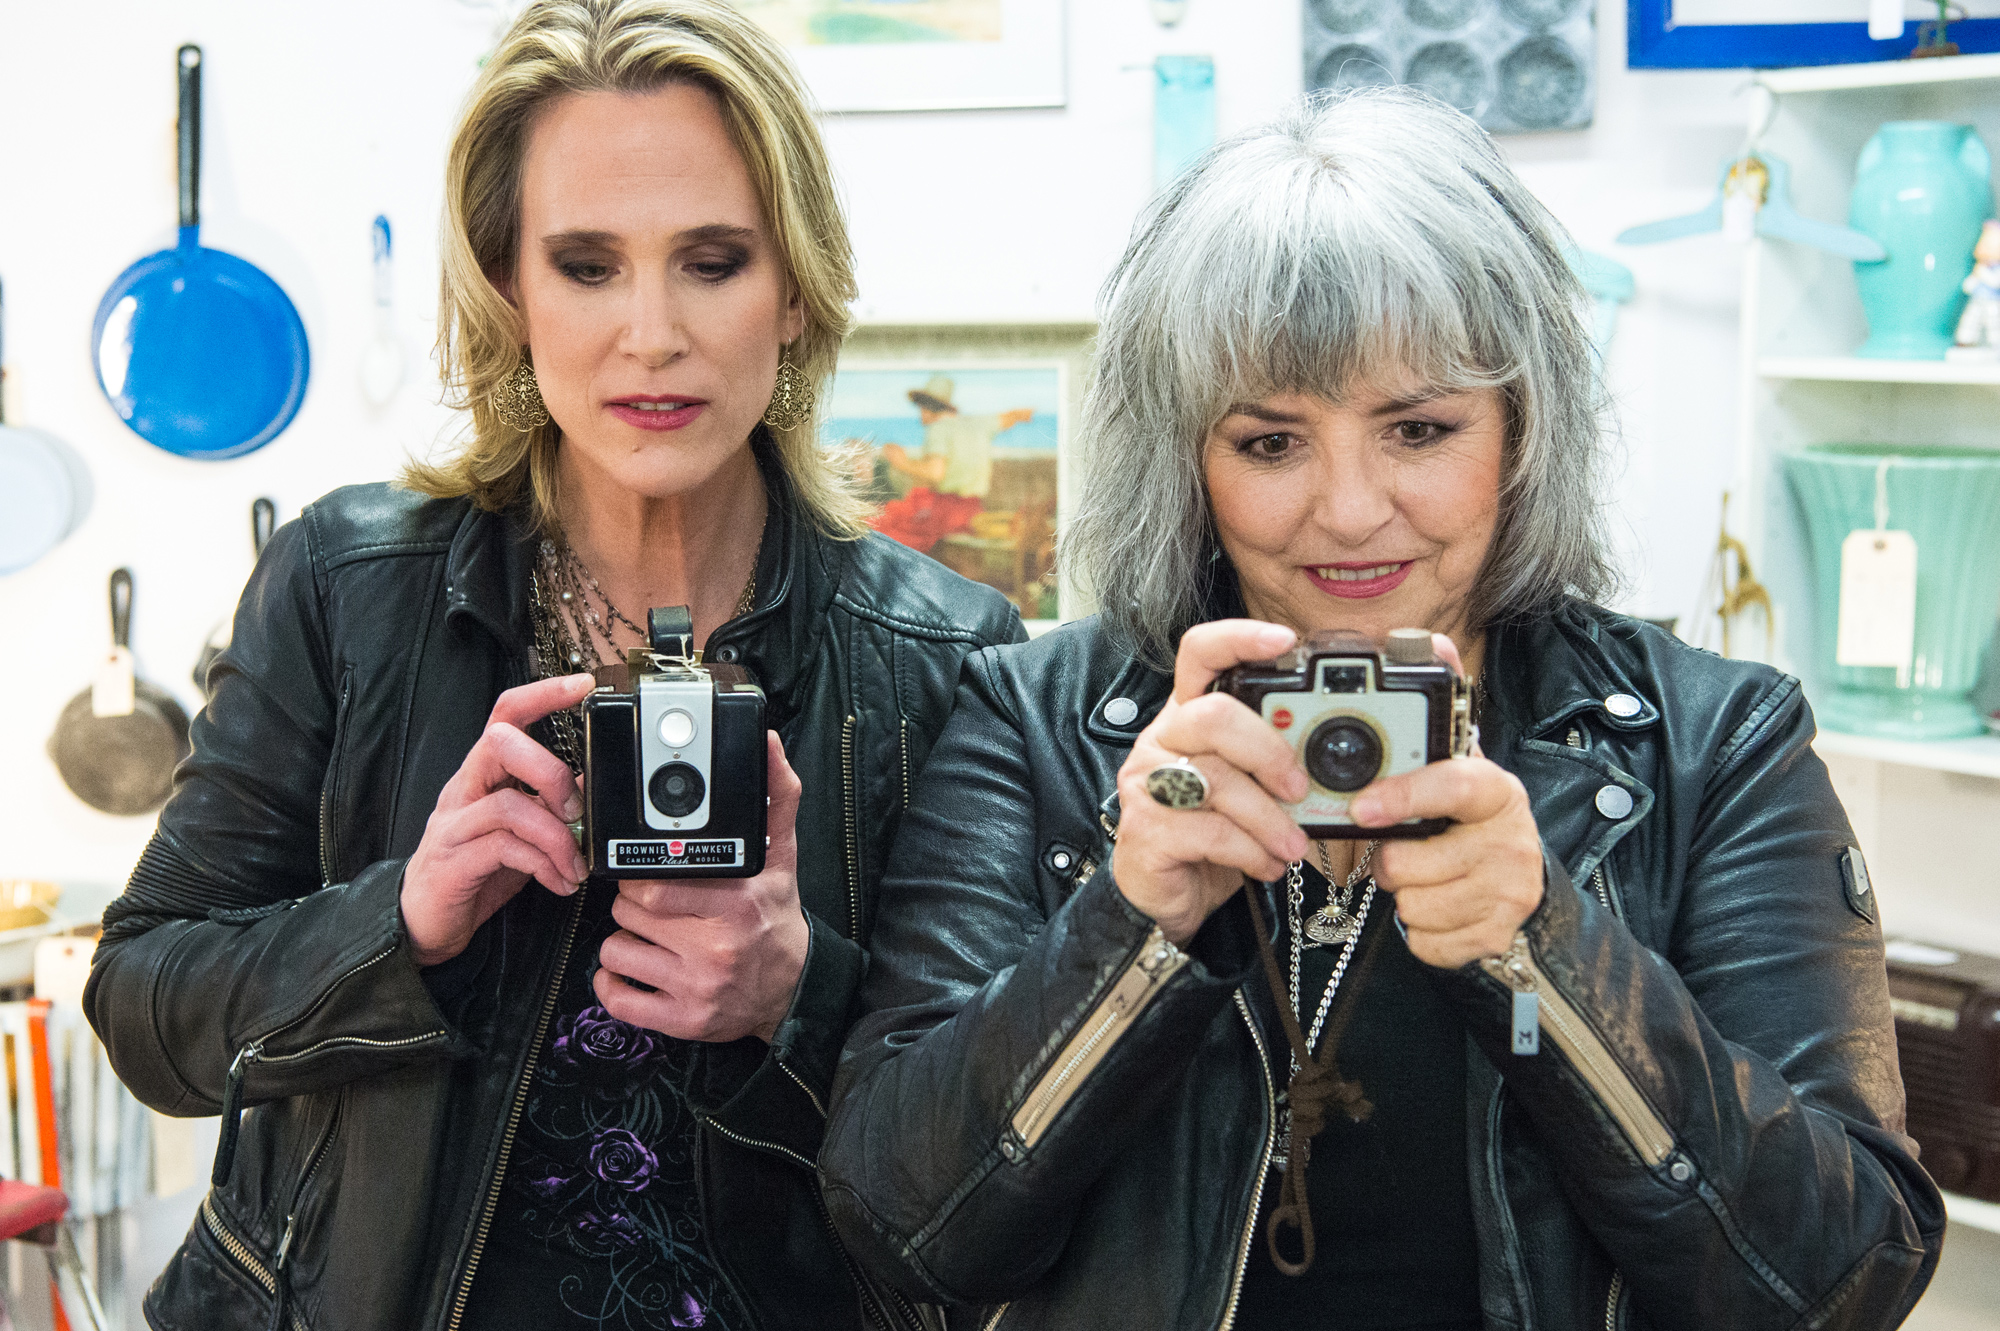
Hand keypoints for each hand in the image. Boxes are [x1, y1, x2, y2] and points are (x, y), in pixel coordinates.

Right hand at [402, 674, 595, 966]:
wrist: (423, 923)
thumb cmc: (476, 870)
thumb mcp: (522, 832)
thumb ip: (550, 805)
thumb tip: (592, 785)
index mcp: (483, 774)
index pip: (505, 714)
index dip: (542, 694)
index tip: (583, 685)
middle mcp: (465, 789)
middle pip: (500, 743)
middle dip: (552, 772)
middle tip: (576, 810)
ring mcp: (455, 824)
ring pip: (508, 802)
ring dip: (557, 834)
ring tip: (576, 863)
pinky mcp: (454, 861)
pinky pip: (504, 848)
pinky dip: (544, 864)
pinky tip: (559, 881)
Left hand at [594, 732, 809, 1043]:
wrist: (792, 990)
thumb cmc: (775, 918)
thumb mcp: (781, 857)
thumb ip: (774, 796)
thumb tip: (767, 743)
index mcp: (735, 904)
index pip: (655, 887)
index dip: (641, 877)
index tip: (652, 875)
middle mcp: (715, 950)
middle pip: (627, 915)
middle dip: (633, 906)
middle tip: (656, 906)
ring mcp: (696, 989)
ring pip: (615, 952)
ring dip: (623, 942)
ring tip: (652, 937)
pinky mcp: (680, 1022)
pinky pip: (616, 999)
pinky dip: (614, 983)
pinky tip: (636, 970)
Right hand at [1111, 620, 1309, 944]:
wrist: (1170, 896)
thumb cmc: (1216, 834)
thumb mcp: (1253, 790)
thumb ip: (1283, 765)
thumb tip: (1349, 765)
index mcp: (1190, 715)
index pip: (1200, 653)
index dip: (1239, 638)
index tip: (1286, 641)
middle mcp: (1163, 738)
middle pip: (1212, 715)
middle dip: (1269, 751)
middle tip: (1300, 788)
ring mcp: (1146, 782)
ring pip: (1216, 780)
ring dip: (1269, 818)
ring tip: (1292, 846)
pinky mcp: (1144, 828)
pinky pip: (1209, 830)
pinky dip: (1250, 851)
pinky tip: (1266, 865)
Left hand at [1350, 635, 1542, 968]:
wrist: (1525, 892)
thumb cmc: (1475, 823)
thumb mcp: (1462, 766)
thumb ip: (1439, 710)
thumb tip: (1431, 640)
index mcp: (1496, 791)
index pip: (1451, 787)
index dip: (1401, 796)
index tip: (1360, 807)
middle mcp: (1511, 842)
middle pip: (1412, 860)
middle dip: (1393, 860)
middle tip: (1403, 850)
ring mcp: (1508, 894)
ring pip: (1413, 903)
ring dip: (1406, 895)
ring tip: (1426, 877)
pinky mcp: (1496, 939)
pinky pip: (1425, 941)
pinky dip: (1421, 931)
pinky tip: (1440, 908)